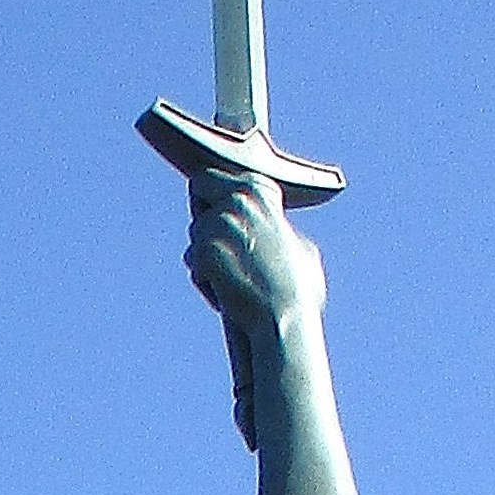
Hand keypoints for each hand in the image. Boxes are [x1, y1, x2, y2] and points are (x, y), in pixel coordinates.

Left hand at [186, 171, 325, 338]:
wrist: (285, 320)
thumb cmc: (298, 291)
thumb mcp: (301, 247)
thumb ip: (280, 229)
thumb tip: (277, 230)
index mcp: (261, 190)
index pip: (218, 175)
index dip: (216, 196)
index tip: (221, 215)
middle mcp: (237, 197)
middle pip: (198, 190)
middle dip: (204, 215)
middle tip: (218, 246)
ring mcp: (218, 222)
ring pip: (196, 232)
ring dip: (207, 256)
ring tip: (232, 282)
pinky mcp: (203, 250)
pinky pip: (193, 261)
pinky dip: (205, 281)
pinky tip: (225, 296)